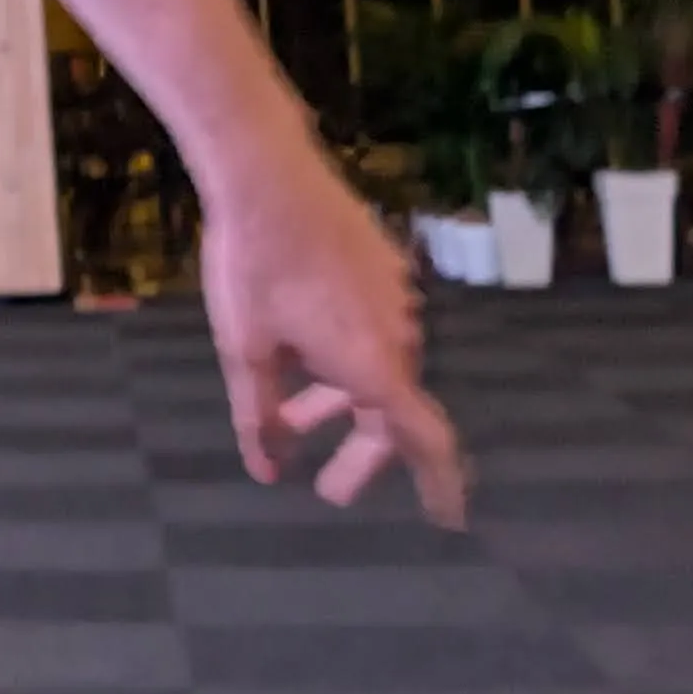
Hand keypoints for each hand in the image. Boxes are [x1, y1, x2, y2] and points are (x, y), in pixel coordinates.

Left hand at [200, 140, 466, 525]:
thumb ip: (260, 417)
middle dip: (360, 453)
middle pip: (392, 411)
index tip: (447, 519)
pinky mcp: (385, 267)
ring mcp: (396, 298)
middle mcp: (398, 335)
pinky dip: (344, 357)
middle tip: (328, 487)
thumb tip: (268, 470)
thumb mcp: (246, 352)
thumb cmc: (251, 267)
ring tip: (292, 418)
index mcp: (372, 365)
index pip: (424, 439)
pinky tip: (300, 350)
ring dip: (340, 401)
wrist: (266, 174)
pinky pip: (373, 329)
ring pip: (377, 368)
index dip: (440, 484)